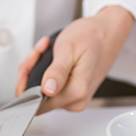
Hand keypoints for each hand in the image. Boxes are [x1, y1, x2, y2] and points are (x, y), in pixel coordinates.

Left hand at [16, 6, 134, 113]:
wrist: (108, 32)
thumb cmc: (92, 36)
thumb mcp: (69, 49)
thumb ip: (57, 72)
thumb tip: (47, 90)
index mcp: (76, 92)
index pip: (36, 103)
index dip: (26, 84)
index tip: (30, 63)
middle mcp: (76, 101)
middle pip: (37, 96)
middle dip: (32, 72)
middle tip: (39, 51)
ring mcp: (75, 98)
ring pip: (42, 90)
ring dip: (38, 69)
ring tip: (46, 49)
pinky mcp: (73, 93)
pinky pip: (50, 87)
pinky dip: (46, 71)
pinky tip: (51, 56)